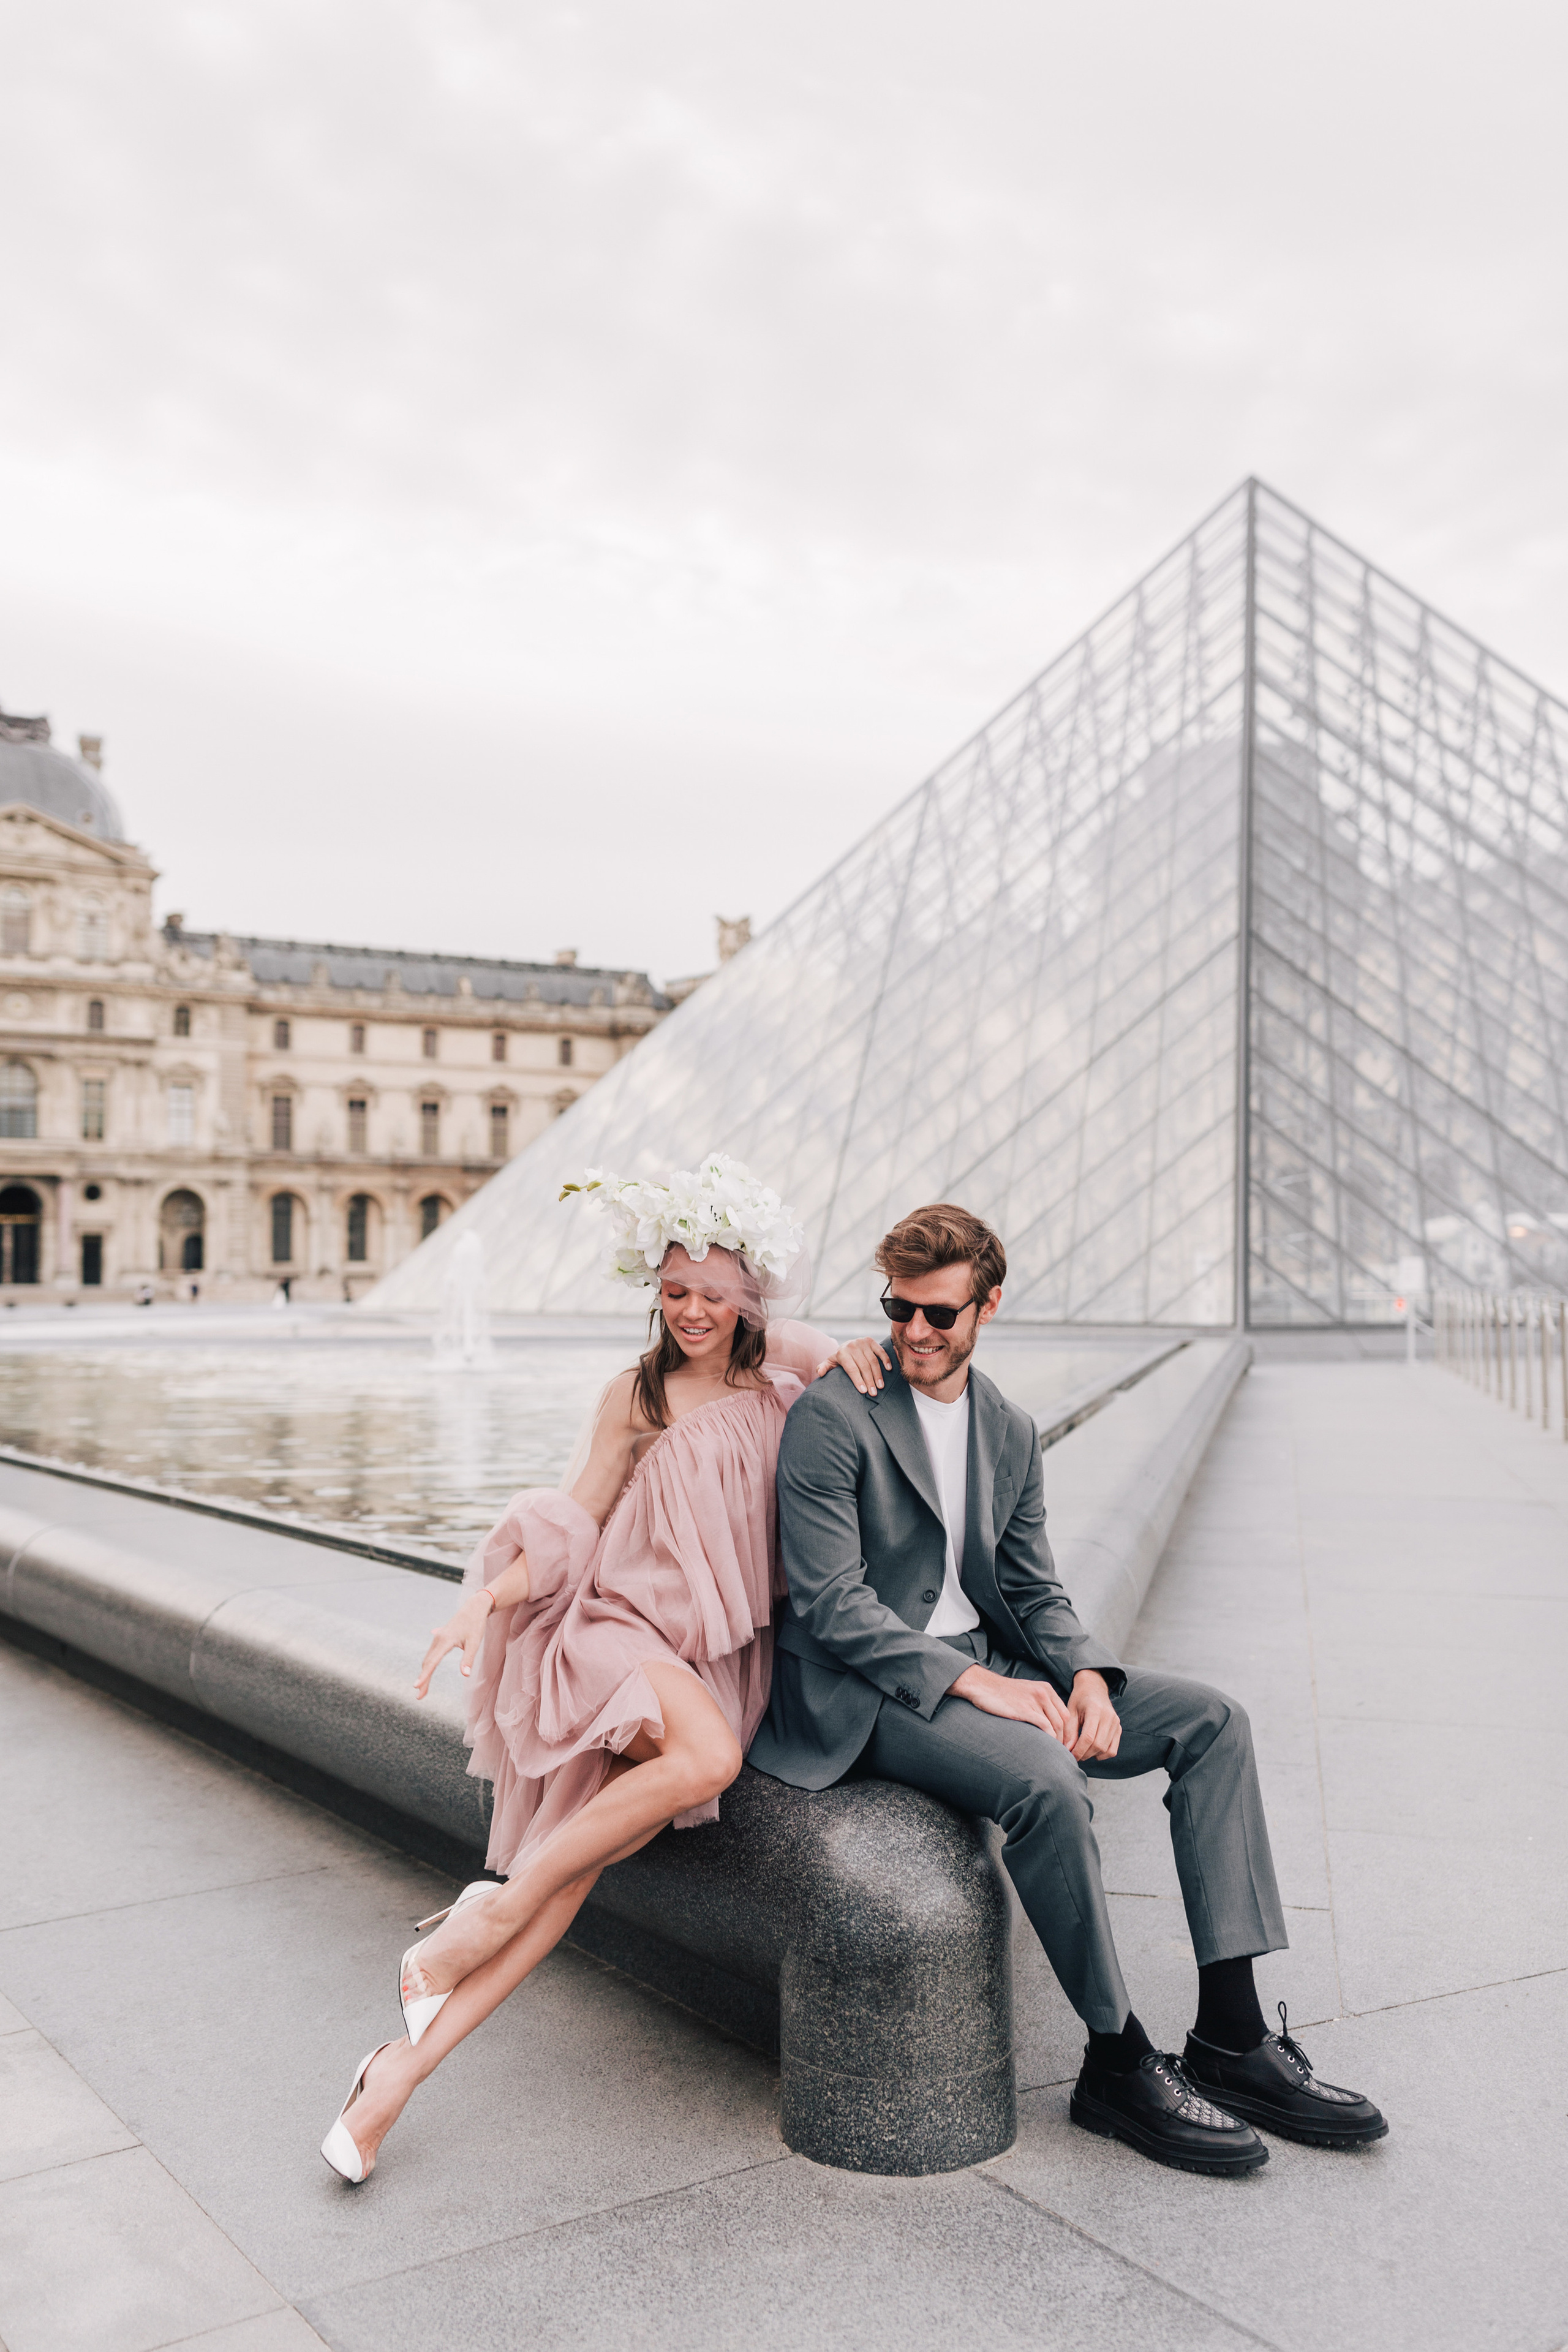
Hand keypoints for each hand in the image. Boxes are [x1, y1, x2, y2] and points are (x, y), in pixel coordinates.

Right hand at [414, 1590, 494, 1698]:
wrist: (473, 1608)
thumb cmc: (475, 1625)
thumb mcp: (475, 1642)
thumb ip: (468, 1659)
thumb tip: (465, 1675)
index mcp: (445, 1641)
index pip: (433, 1662)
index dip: (425, 1675)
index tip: (416, 1686)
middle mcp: (438, 1640)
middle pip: (427, 1663)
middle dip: (423, 1680)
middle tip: (419, 1697)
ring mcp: (437, 1639)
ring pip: (427, 1660)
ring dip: (424, 1674)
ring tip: (423, 1691)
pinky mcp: (439, 1639)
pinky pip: (431, 1655)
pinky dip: (428, 1667)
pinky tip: (427, 1675)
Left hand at [815, 1335, 891, 1393]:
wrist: (847, 1346)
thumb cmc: (839, 1359)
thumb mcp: (830, 1363)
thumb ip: (824, 1368)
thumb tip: (820, 1373)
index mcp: (842, 1353)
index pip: (851, 1369)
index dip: (858, 1380)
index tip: (864, 1391)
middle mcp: (852, 1346)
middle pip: (863, 1366)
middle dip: (869, 1381)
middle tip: (874, 1393)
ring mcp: (862, 1342)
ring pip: (873, 1361)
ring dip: (878, 1374)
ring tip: (880, 1386)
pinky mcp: (871, 1341)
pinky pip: (880, 1351)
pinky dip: (885, 1360)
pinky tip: (888, 1370)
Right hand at [950, 1662, 1070, 1741]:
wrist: (983, 1686)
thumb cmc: (1003, 1693)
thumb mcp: (1027, 1691)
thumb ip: (1040, 1702)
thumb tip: (1049, 1722)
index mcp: (1046, 1689)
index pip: (1065, 1713)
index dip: (1067, 1731)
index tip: (1064, 1743)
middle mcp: (1043, 1693)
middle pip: (1063, 1721)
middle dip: (1065, 1739)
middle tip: (1062, 1752)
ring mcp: (1035, 1701)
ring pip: (1056, 1725)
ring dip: (1058, 1742)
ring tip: (1055, 1754)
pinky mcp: (1025, 1710)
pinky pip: (1045, 1727)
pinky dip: (1049, 1739)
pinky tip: (1047, 1748)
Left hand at [1063, 1670, 1120, 1761]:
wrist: (1094, 1688)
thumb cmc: (1079, 1699)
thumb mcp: (1070, 1711)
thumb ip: (1069, 1730)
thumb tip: (1068, 1750)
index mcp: (1095, 1710)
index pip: (1088, 1737)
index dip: (1078, 1750)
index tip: (1069, 1754)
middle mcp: (1109, 1717)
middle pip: (1098, 1745)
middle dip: (1084, 1754)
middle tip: (1073, 1754)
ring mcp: (1116, 1723)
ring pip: (1105, 1749)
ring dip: (1092, 1755)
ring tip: (1081, 1751)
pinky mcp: (1119, 1729)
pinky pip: (1112, 1750)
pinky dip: (1102, 1755)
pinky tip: (1092, 1750)